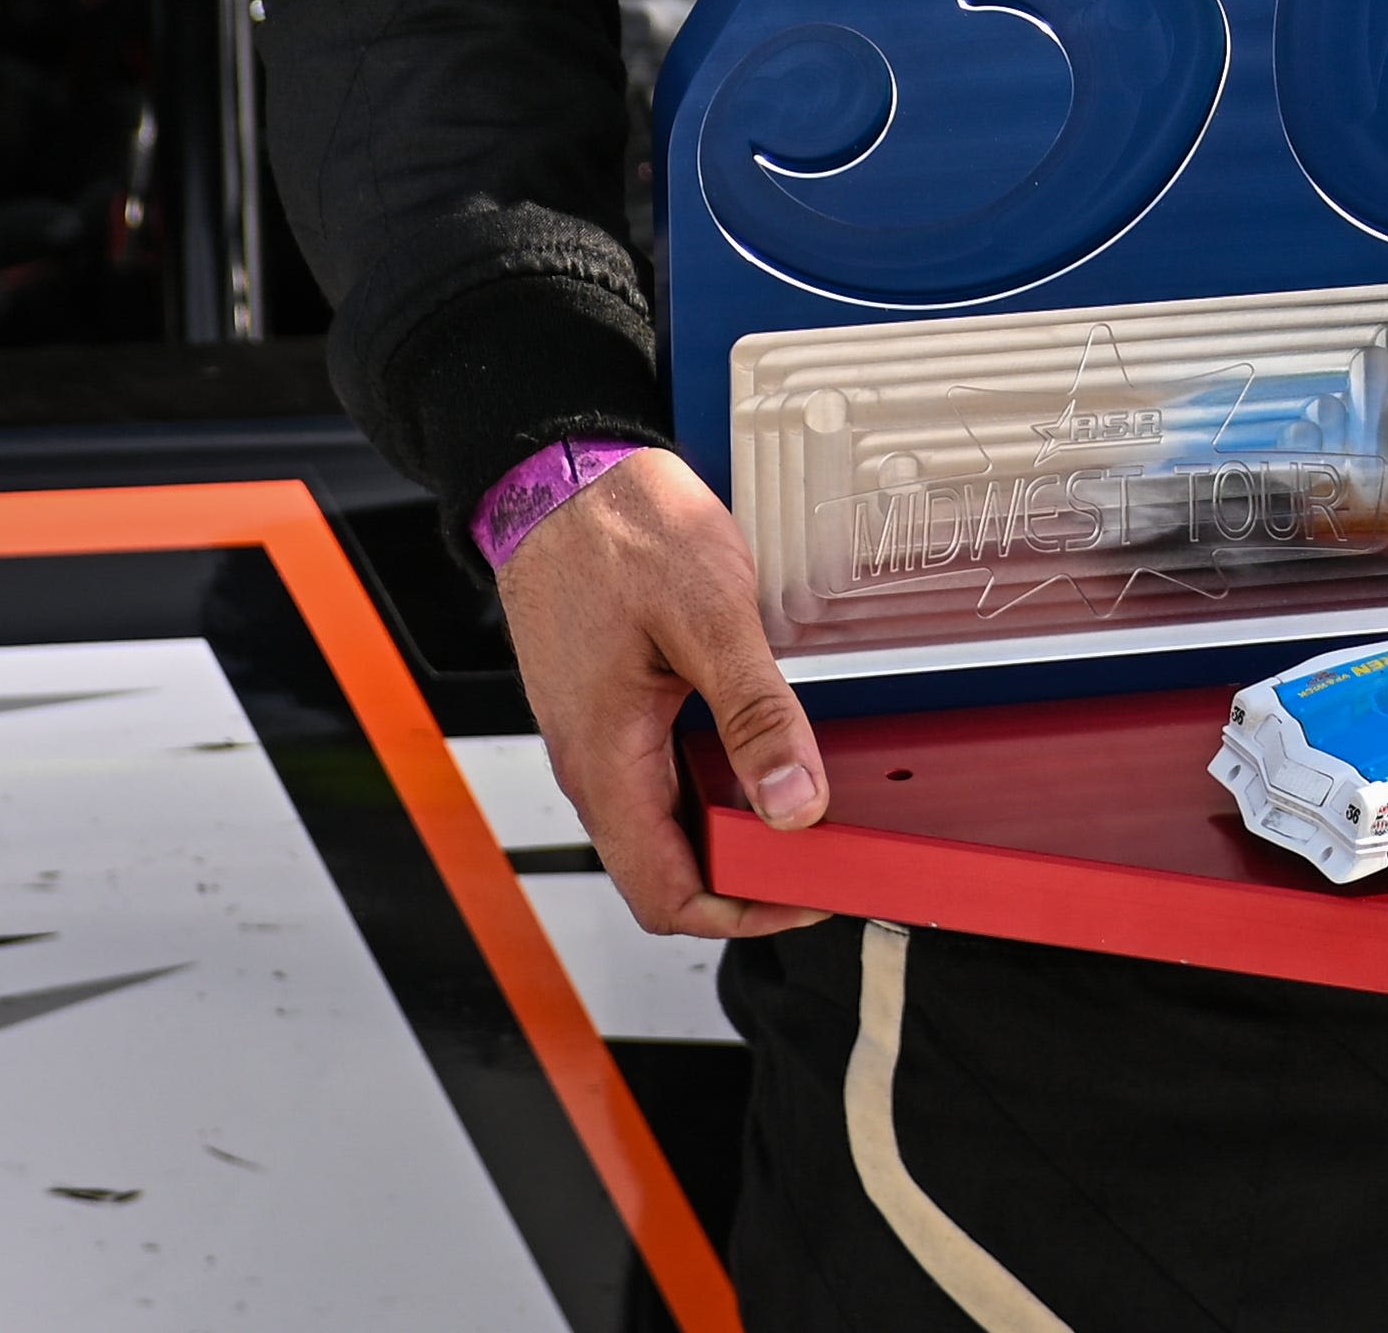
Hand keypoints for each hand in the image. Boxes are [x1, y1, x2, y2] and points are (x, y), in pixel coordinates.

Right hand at [495, 445, 834, 937]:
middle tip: (826, 848)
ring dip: (736, 829)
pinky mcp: (612, 708)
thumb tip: (796, 804)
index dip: (743, 913)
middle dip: (750, 878)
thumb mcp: (709, 614)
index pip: (666, 895)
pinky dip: (717, 784)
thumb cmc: (618, 530)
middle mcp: (595, 765)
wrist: (561, 474)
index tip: (812, 892)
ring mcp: (600, 739)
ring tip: (807, 802)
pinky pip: (663, 777)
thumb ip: (755, 714)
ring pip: (668, 825)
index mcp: (605, 762)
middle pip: (669, 871)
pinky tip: (764, 751)